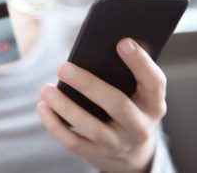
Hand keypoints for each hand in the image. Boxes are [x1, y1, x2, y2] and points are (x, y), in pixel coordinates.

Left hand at [37, 38, 166, 172]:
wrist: (131, 155)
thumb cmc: (130, 110)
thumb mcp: (138, 96)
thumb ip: (125, 76)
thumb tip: (91, 52)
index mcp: (154, 105)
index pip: (154, 82)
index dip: (140, 63)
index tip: (123, 42)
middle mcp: (140, 127)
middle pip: (117, 104)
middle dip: (89, 85)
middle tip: (63, 67)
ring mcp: (118, 144)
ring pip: (92, 127)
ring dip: (66, 107)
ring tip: (46, 89)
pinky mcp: (97, 155)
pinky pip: (73, 142)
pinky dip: (55, 125)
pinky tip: (43, 108)